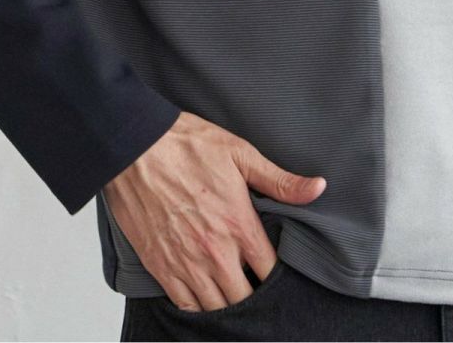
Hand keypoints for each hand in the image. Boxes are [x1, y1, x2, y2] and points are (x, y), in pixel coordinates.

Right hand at [101, 110, 326, 312]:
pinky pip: (185, 305)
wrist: (135, 147)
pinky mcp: (160, 267)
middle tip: (253, 283)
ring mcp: (186, 263)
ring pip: (216, 308)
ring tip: (232, 292)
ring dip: (227, 304)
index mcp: (239, 224)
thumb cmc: (186, 145)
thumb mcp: (240, 153)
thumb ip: (279, 180)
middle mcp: (215, 251)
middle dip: (253, 293)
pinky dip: (197, 308)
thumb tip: (318, 188)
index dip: (276, 274)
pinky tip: (204, 297)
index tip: (274, 269)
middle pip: (245, 297)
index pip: (269, 269)